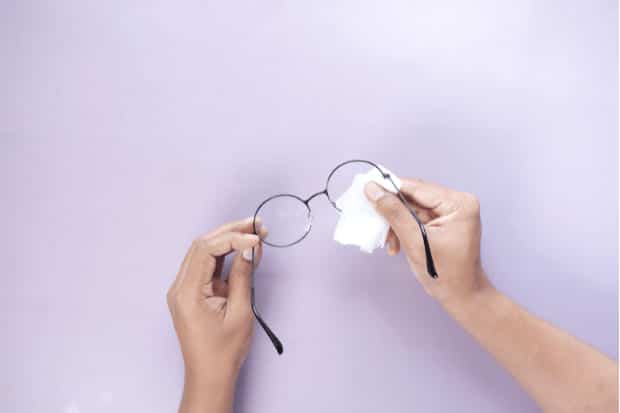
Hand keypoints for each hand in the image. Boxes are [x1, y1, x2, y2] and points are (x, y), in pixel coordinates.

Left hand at [167, 218, 265, 412]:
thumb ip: (244, 275)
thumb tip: (250, 247)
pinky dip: (224, 255)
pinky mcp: (191, 292)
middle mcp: (180, 286)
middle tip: (257, 225)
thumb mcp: (240, 311)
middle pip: (202, 245)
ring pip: (203, 252)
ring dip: (228, 239)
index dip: (234, 238)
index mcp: (187, 292)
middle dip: (231, 231)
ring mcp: (183, 289)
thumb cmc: (224, 350)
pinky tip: (243, 249)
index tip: (258, 238)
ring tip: (254, 232)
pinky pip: (206, 265)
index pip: (207, 250)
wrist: (210, 374)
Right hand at [365, 178, 488, 305]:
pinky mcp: (443, 221)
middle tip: (375, 223)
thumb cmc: (445, 274)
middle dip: (393, 212)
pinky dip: (403, 229)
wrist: (462, 297)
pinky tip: (396, 244)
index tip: (367, 188)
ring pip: (411, 208)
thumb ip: (394, 213)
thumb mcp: (415, 242)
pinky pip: (416, 217)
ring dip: (396, 224)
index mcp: (458, 203)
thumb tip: (373, 189)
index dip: (390, 188)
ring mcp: (450, 212)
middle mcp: (457, 202)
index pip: (417, 188)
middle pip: (414, 197)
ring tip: (389, 243)